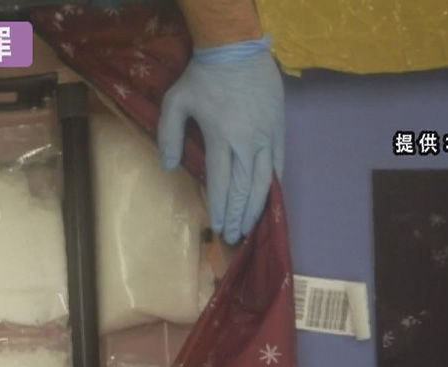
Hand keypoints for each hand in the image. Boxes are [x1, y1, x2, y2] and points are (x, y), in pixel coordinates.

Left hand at [158, 36, 283, 244]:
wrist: (237, 48)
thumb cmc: (203, 76)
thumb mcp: (175, 101)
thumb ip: (168, 135)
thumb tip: (168, 167)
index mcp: (221, 136)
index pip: (220, 182)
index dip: (219, 208)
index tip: (218, 227)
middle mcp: (247, 141)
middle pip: (244, 188)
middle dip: (238, 216)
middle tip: (234, 237)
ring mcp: (267, 135)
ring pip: (265, 180)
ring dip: (257, 207)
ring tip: (250, 227)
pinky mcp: (279, 128)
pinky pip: (279, 164)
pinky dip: (274, 186)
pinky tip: (268, 201)